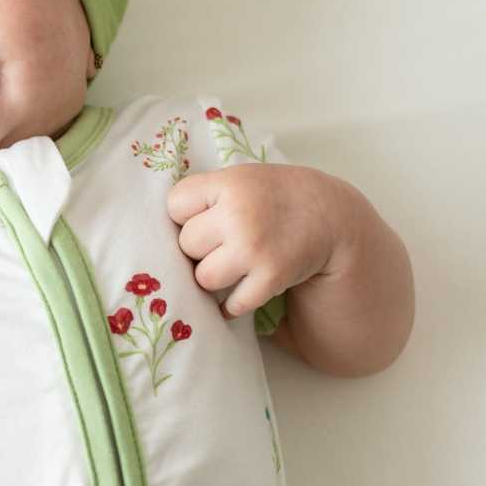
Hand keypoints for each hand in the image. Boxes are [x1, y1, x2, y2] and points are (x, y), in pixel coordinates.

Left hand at [166, 164, 344, 321]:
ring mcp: (254, 248)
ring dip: (214, 277)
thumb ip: (205, 194)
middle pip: (187, 244)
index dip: (186, 215)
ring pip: (204, 277)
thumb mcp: (241, 179)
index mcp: (228, 183)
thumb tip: (154, 229)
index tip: (204, 216)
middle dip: (200, 248)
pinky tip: (241, 291)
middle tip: (223, 243)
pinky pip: (231, 304)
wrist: (331, 216)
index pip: (175, 205)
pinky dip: (232, 305)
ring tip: (233, 265)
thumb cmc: (273, 198)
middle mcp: (239, 214)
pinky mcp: (270, 278)